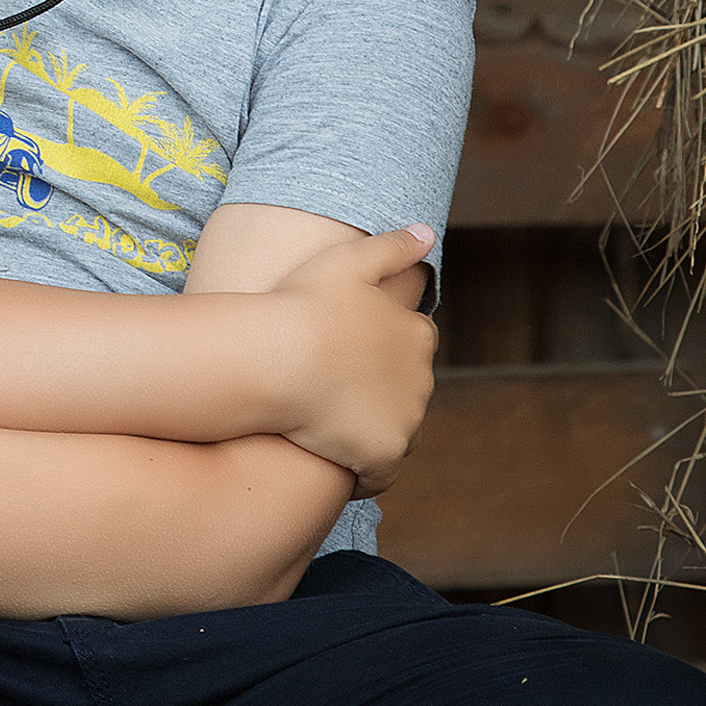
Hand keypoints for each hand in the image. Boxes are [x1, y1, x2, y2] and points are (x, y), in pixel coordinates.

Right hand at [269, 225, 438, 496]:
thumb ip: (392, 246)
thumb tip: (428, 233)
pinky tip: (332, 459)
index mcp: (418, 334)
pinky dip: (362, 470)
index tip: (345, 352)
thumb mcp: (348, 259)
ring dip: (371, 428)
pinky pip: (377, 472)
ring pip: (393, 430)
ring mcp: (405, 421)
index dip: (376, 350)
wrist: (277, 357)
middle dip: (377, 391)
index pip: (410, 347)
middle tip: (332, 389)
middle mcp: (422, 380)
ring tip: (328, 424)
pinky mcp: (383, 456)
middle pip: (404, 391)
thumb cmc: (303, 304)